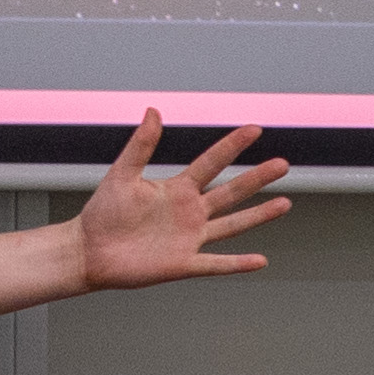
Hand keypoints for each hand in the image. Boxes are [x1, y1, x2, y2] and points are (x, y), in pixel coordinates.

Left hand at [66, 113, 293, 288]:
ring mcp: (189, 238)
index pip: (211, 163)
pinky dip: (238, 263)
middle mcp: (189, 212)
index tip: (255, 129)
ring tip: (284, 203)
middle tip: (283, 165)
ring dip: (258, 215)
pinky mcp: (183, 263)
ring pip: (232, 225)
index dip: (233, 146)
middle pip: (231, 192)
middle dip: (257, 178)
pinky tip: (260, 260)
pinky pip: (216, 263)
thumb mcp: (122, 174)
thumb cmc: (101, 213)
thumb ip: (140, 145)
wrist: (89, 252)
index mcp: (176, 189)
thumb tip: (153, 111)